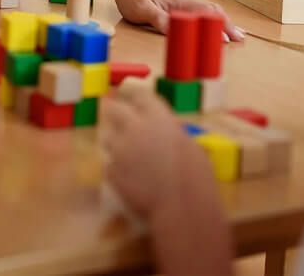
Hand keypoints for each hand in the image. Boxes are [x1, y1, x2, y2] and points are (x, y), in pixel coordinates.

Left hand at [102, 90, 194, 217]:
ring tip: (128, 156)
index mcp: (158, 117)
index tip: (134, 101)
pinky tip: (130, 179)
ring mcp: (120, 150)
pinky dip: (117, 170)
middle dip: (114, 111)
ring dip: (115, 143)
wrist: (182, 209)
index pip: (140, 95)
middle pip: (114, 109)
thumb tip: (170, 130)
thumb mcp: (191, 145)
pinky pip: (110, 165)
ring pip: (107, 138)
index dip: (137, 99)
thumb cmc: (196, 176)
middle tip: (117, 117)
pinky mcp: (111, 172)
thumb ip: (174, 133)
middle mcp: (134, 128)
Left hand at [114, 0, 244, 39]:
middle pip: (212, 11)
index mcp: (179, 2)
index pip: (204, 12)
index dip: (217, 25)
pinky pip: (202, 13)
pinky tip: (219, 26)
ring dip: (224, 22)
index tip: (226, 39)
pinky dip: (215, 20)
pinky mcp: (181, 8)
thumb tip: (177, 30)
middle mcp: (185, 1)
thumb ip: (159, 20)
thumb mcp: (143, 11)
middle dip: (227, 24)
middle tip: (240, 39)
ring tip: (237, 34)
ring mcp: (184, 4)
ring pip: (209, 12)